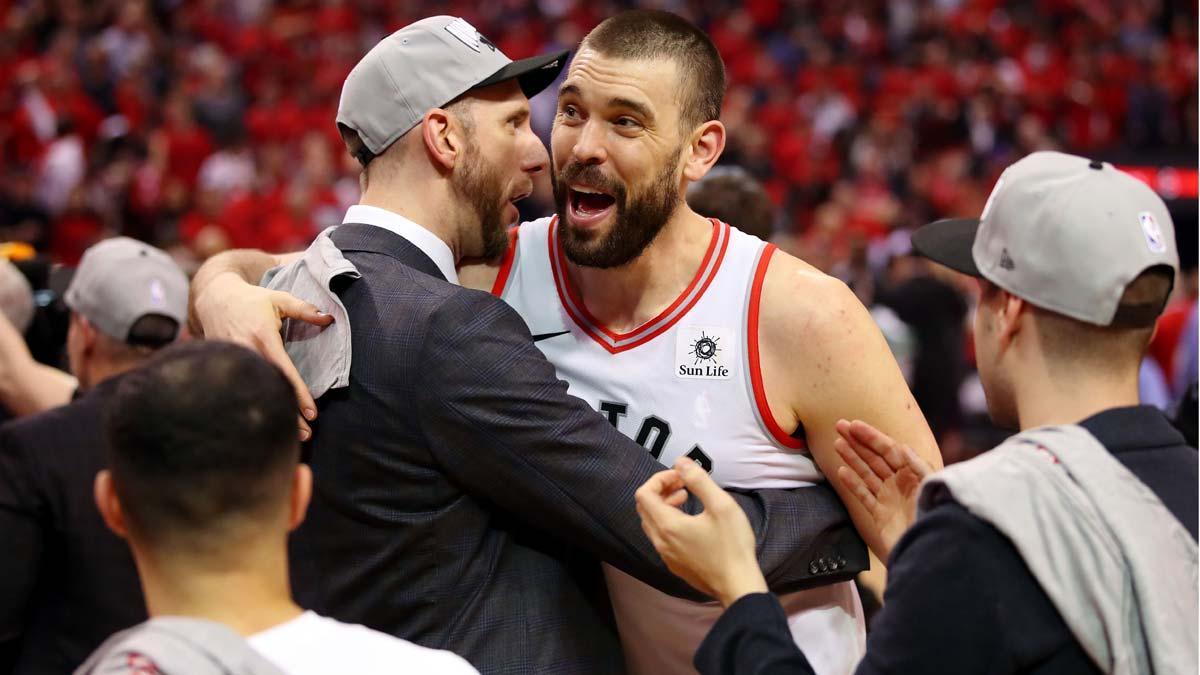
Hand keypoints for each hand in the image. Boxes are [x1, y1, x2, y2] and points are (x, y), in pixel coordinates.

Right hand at [192, 271, 331, 438]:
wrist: (212, 299)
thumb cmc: (250, 300)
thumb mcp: (279, 299)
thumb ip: (304, 309)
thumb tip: (329, 318)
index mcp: (262, 336)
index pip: (284, 371)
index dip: (298, 393)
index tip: (312, 414)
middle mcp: (245, 350)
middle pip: (269, 389)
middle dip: (287, 414)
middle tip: (306, 434)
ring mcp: (232, 360)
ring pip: (254, 394)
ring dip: (270, 415)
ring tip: (290, 435)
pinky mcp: (223, 365)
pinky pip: (240, 391)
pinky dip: (253, 407)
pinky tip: (263, 423)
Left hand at [635, 457, 767, 606]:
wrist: (738, 585)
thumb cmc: (732, 546)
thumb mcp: (721, 505)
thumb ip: (698, 480)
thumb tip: (681, 463)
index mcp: (667, 526)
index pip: (644, 494)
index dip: (659, 479)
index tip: (680, 476)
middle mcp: (661, 542)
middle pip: (644, 508)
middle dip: (660, 490)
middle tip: (682, 484)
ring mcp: (666, 555)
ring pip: (651, 523)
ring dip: (664, 505)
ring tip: (686, 497)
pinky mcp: (675, 564)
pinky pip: (661, 537)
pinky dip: (668, 522)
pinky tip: (690, 521)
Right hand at [832, 419, 933, 560]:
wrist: (930, 552)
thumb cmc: (935, 519)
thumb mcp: (931, 489)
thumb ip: (918, 467)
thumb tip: (902, 447)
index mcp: (914, 473)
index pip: (889, 449)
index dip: (871, 436)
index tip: (854, 425)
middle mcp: (900, 483)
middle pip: (875, 458)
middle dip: (858, 442)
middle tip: (839, 426)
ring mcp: (889, 498)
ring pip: (867, 473)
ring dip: (852, 458)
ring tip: (837, 443)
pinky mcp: (881, 515)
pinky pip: (864, 495)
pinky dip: (852, 483)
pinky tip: (841, 471)